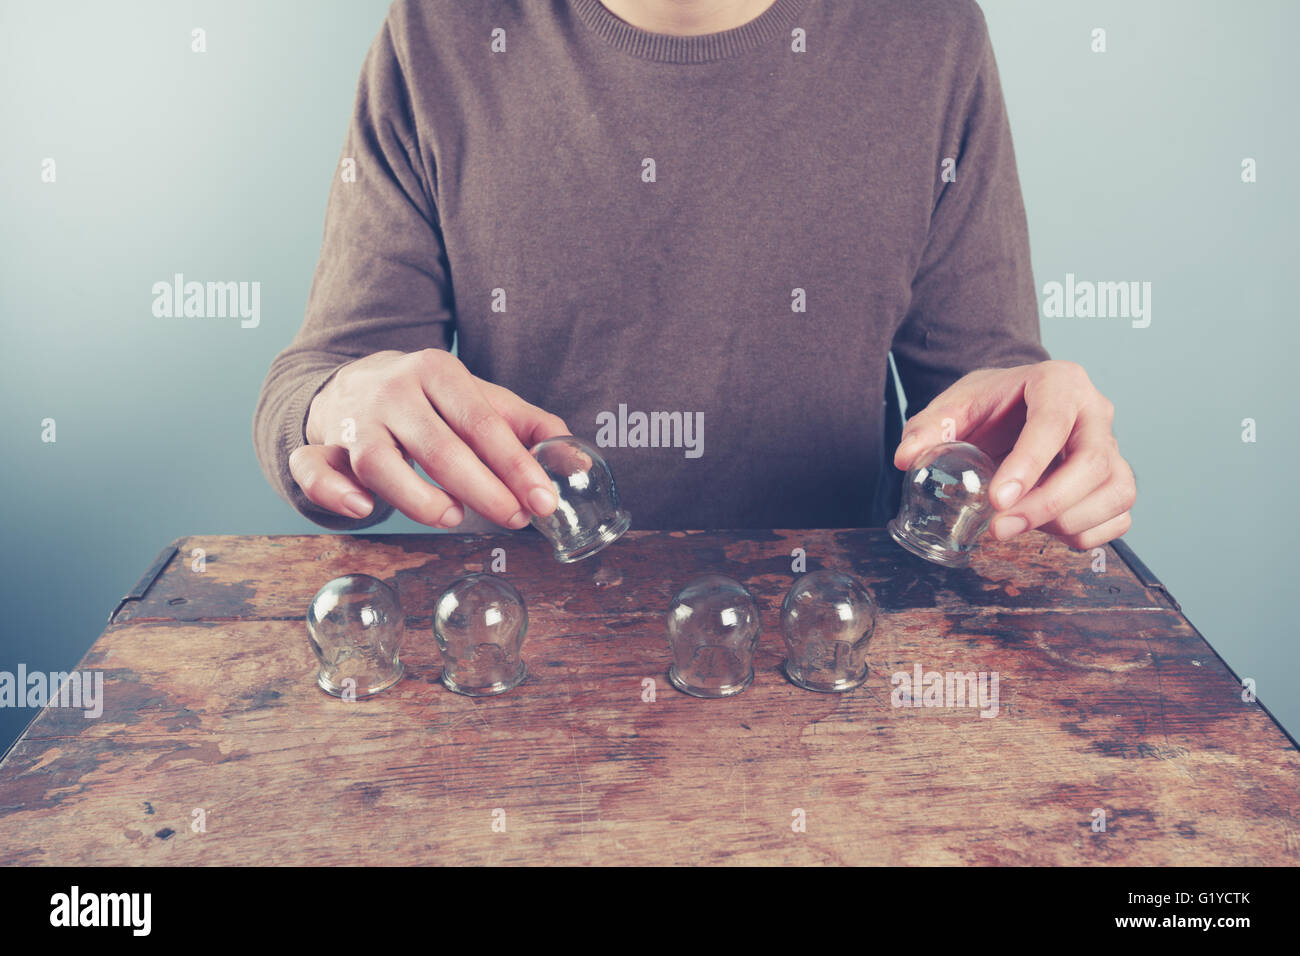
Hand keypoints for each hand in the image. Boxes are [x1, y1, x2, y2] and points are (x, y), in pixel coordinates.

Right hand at [290, 349, 568, 527]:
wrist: (351, 382)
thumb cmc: (429, 400)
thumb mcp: (478, 398)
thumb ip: (527, 426)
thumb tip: (577, 459)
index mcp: (437, 371)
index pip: (482, 422)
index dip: (516, 465)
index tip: (544, 499)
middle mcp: (392, 391)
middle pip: (439, 446)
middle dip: (483, 489)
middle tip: (514, 519)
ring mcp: (353, 419)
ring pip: (379, 462)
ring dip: (418, 497)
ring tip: (453, 517)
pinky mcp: (321, 446)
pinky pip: (316, 468)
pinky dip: (334, 491)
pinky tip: (363, 509)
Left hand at [892, 360, 1135, 549]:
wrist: (1015, 405)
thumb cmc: (991, 403)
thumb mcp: (955, 405)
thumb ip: (929, 428)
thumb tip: (907, 458)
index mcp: (1060, 382)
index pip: (1053, 423)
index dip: (1029, 464)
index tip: (998, 500)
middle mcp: (1097, 412)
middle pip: (1093, 462)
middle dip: (1046, 505)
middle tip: (1000, 529)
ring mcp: (1113, 446)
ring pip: (1116, 491)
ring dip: (1068, 523)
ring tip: (1019, 528)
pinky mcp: (1115, 478)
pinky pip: (1119, 515)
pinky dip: (1087, 534)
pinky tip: (1047, 532)